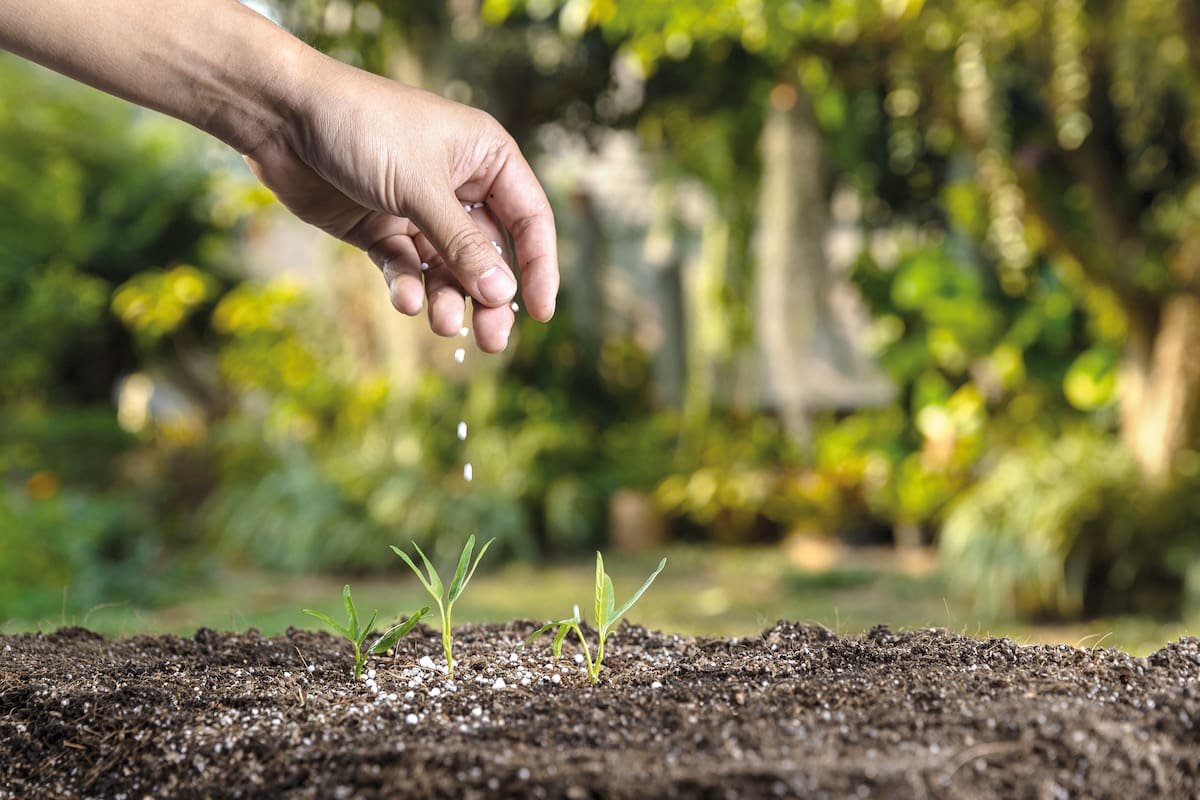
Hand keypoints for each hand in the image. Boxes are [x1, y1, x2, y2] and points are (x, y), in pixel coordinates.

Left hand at [244, 60, 557, 352]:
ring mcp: (417, 208)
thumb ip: (462, 244)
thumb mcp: (420, 187)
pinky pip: (405, 266)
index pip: (528, 219)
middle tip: (491, 342)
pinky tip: (404, 300)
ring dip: (447, 298)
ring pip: (446, 267)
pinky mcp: (380, 227)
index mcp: (485, 158)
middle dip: (488, 297)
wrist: (282, 115)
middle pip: (488, 254)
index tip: (541, 312)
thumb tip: (503, 293)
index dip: (539, 266)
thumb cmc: (363, 128)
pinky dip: (407, 286)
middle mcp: (457, 184)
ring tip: (442, 324)